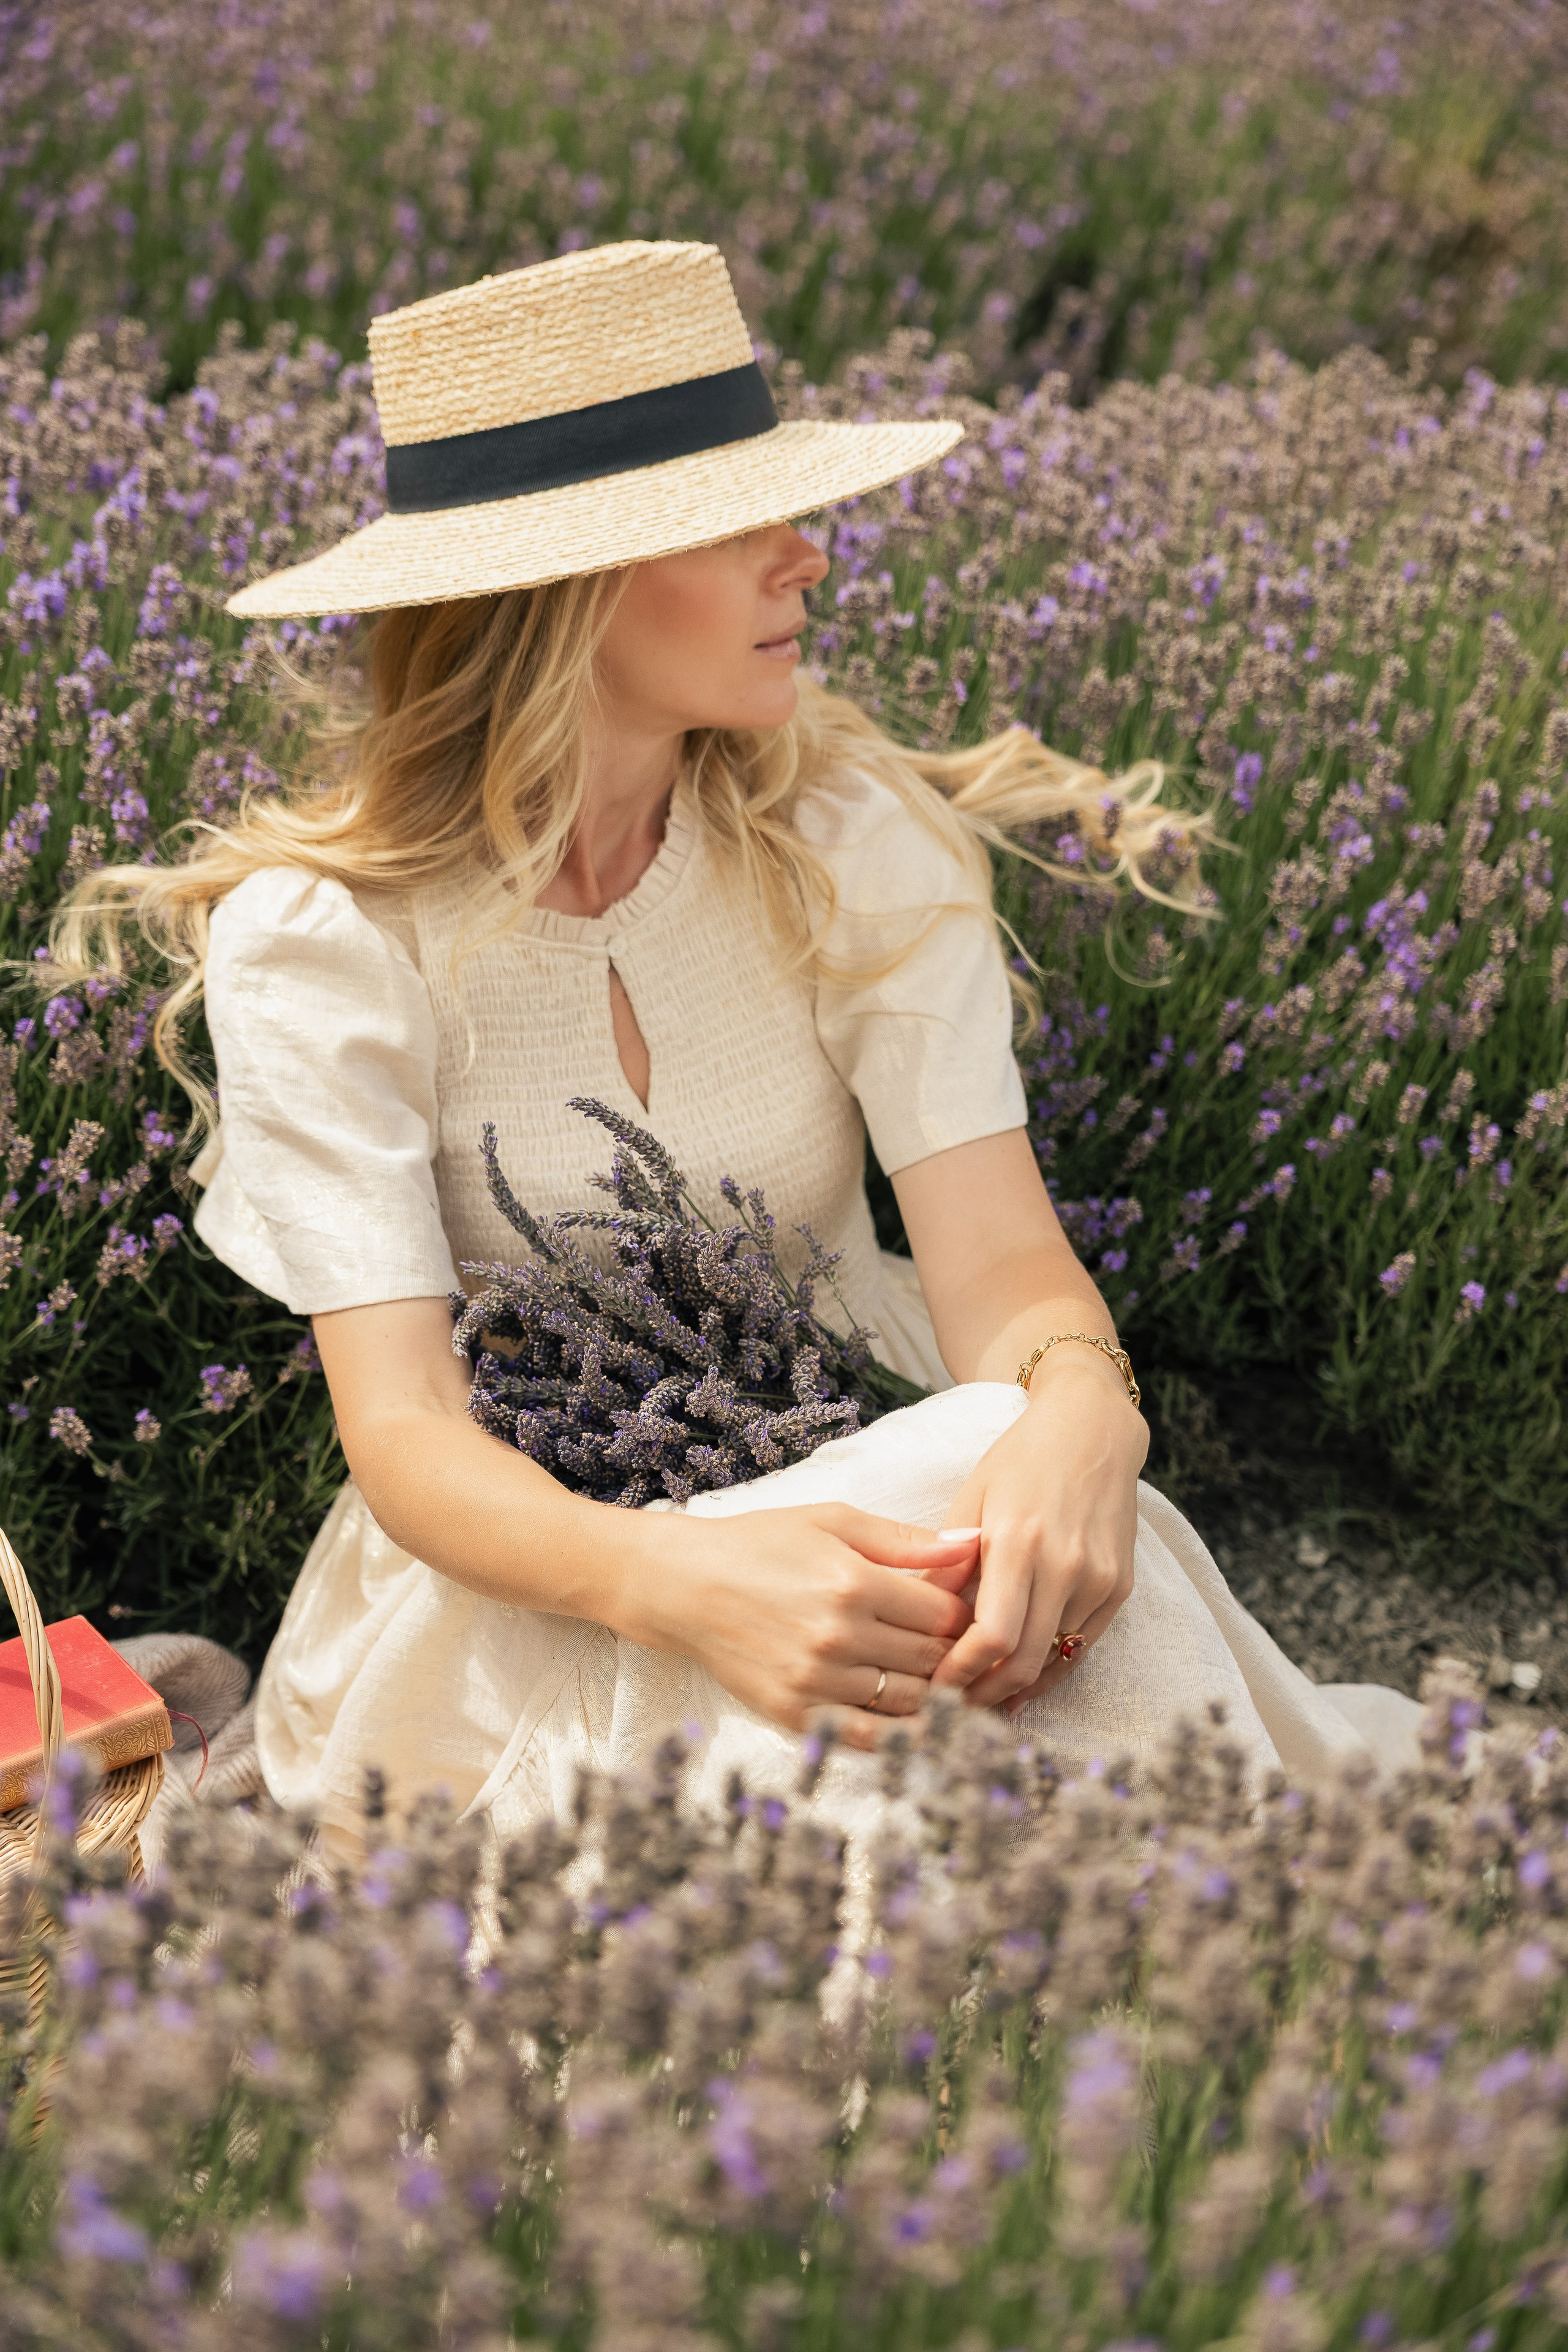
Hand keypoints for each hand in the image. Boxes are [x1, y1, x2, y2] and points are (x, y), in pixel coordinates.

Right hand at [627, 1503, 979, 1750]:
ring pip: (909, 1702)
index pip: (944, 1614)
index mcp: (853, 1582)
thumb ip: (906, 1540)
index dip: (961, 1614)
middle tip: (957, 1648)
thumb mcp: (833, 1522)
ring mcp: (816, 1681)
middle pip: (932, 1660)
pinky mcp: (795, 1714)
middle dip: (952, 1654)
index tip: (956, 1610)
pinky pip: (869, 1738)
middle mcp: (838, 1636)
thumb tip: (973, 1545)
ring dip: (933, 1693)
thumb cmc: (761, 1544)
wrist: (684, 1585)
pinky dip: (902, 1736)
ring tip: (938, 1678)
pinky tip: (916, 1723)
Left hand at [923, 1354, 1145, 1712]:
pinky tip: (1022, 1683)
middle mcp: (1066, 1565)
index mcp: (1020, 1541)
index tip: (936, 1688)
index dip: (963, 1672)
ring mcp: (1100, 1579)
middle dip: (985, 1694)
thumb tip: (915, 1618)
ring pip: (1055, 1660)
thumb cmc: (1021, 1460)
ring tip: (980, 1703)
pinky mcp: (1120, 1587)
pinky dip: (1051, 1670)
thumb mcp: (971, 1497)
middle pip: (1025, 1660)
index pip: (993, 1635)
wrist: (1093, 1431)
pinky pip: (1082, 1646)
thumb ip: (947, 1562)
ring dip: (1016, 1687)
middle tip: (953, 1712)